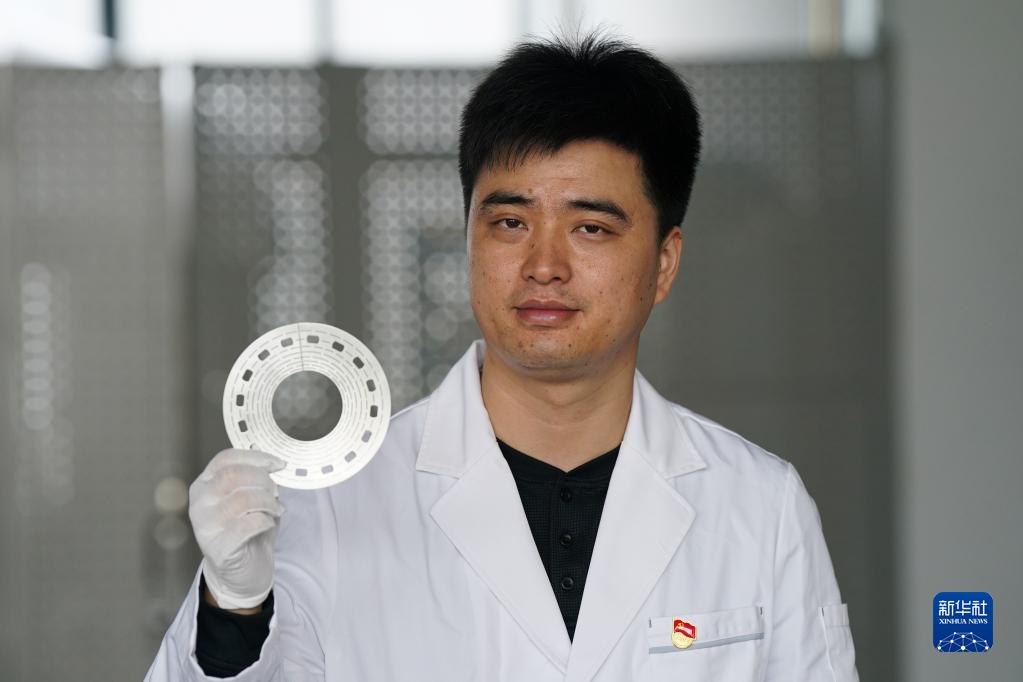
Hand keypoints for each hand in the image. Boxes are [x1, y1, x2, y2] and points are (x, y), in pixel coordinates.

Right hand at [188, 448, 286, 609]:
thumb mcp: (253, 499)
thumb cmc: (247, 531)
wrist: (242, 573)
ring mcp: (204, 525)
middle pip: (233, 476)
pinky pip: (246, 525)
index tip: (278, 464)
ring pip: (241, 499)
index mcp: (204, 484)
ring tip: (277, 509)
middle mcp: (199, 502)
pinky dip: (264, 521)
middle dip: (263, 480)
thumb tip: (271, 461)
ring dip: (267, 501)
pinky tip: (268, 523)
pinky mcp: (217, 547)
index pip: (226, 459)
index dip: (256, 457)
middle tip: (277, 492)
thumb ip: (258, 479)